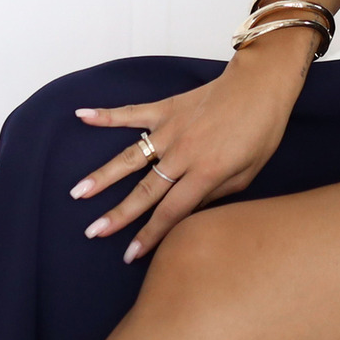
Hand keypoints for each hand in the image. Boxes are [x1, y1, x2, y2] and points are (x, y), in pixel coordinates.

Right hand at [68, 41, 310, 262]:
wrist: (261, 85)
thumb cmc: (261, 131)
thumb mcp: (248, 173)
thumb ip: (215, 195)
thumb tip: (187, 213)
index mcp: (206, 172)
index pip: (172, 212)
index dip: (151, 235)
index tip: (131, 254)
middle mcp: (183, 153)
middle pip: (145, 190)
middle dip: (118, 214)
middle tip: (92, 231)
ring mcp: (171, 129)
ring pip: (130, 157)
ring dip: (103, 176)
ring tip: (78, 192)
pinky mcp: (167, 108)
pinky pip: (132, 113)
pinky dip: (106, 115)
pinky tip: (81, 117)